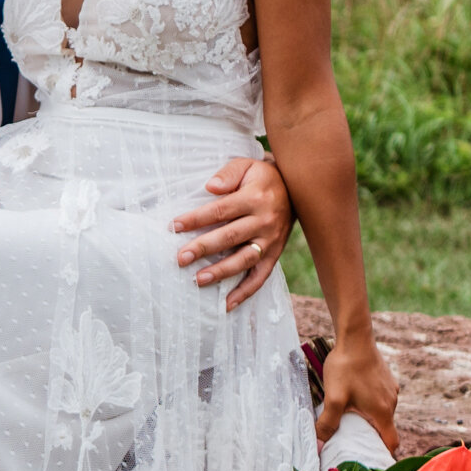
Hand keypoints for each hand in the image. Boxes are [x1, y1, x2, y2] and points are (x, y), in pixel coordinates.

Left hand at [172, 156, 293, 311]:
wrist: (296, 189)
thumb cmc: (261, 177)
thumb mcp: (247, 165)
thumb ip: (228, 174)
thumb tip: (210, 187)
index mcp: (255, 198)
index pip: (221, 210)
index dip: (196, 219)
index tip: (174, 226)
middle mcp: (265, 221)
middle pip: (230, 237)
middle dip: (203, 248)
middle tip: (180, 258)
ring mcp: (271, 240)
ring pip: (245, 259)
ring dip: (222, 272)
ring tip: (199, 280)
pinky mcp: (275, 254)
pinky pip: (261, 276)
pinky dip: (245, 292)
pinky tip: (227, 304)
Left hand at [315, 337, 398, 451]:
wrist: (355, 337)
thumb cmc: (345, 368)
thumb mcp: (333, 398)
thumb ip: (327, 423)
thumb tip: (318, 446)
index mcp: (383, 412)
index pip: (392, 442)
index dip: (384, 454)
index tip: (372, 460)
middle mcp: (392, 402)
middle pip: (386, 428)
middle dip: (372, 437)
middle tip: (354, 442)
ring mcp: (391, 389)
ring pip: (384, 412)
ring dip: (371, 418)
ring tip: (352, 419)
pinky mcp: (387, 379)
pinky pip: (382, 398)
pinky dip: (372, 403)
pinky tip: (356, 397)